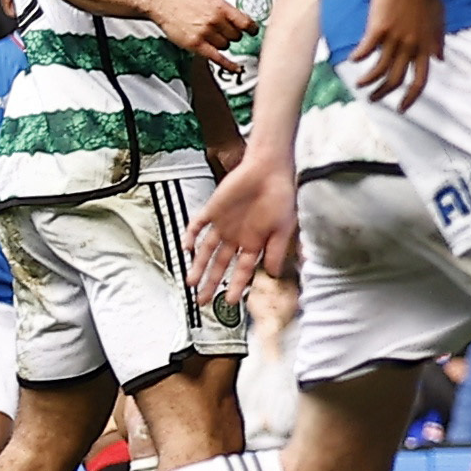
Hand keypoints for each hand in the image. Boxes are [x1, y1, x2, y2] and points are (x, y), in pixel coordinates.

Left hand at [191, 152, 294, 294]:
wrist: (270, 168)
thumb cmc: (281, 196)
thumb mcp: (284, 229)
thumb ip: (276, 252)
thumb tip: (272, 274)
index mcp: (254, 242)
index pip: (242, 270)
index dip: (237, 286)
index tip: (230, 302)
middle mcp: (236, 236)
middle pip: (220, 265)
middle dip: (211, 283)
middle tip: (202, 302)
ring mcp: (223, 224)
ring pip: (205, 250)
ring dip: (198, 266)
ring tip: (190, 283)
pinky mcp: (213, 209)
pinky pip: (197, 225)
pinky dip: (190, 235)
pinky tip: (186, 248)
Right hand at [354, 0, 444, 108]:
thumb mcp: (438, 17)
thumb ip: (438, 40)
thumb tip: (440, 58)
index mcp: (426, 45)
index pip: (421, 80)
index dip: (411, 97)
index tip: (402, 107)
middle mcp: (411, 46)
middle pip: (396, 80)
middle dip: (383, 93)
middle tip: (373, 99)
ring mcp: (395, 37)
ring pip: (379, 70)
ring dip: (367, 81)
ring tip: (359, 84)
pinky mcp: (379, 27)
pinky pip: (365, 51)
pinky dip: (357, 58)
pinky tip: (351, 60)